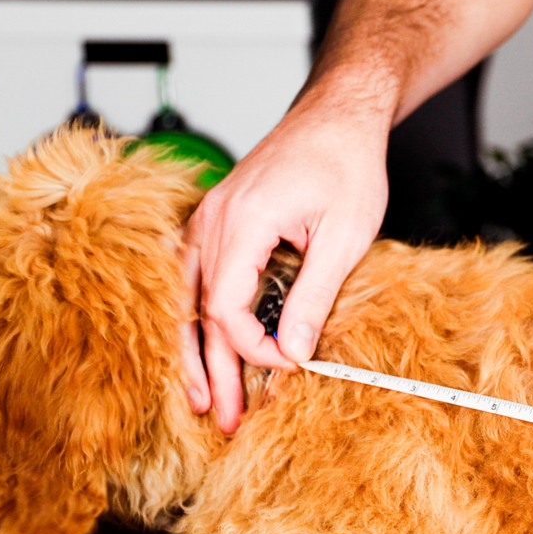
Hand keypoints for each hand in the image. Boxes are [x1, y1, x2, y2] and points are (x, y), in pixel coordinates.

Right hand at [180, 87, 390, 432]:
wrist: (338, 114)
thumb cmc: (346, 161)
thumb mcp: (344, 235)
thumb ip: (313, 297)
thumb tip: (293, 353)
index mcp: (242, 222)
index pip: (227, 308)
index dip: (253, 349)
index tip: (289, 367)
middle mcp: (213, 221)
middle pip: (198, 311)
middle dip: (211, 370)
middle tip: (223, 419)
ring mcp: (209, 219)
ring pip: (186, 298)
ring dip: (194, 350)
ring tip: (201, 398)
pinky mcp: (218, 222)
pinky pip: (194, 278)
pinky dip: (197, 316)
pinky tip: (201, 347)